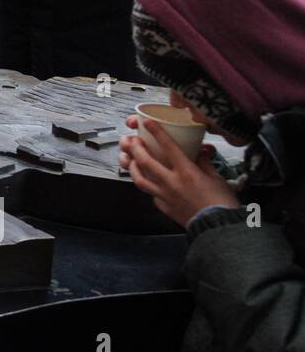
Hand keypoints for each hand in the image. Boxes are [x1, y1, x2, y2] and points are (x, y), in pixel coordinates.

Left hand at [119, 115, 239, 226]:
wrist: (218, 228)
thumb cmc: (222, 204)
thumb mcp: (216, 177)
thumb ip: (204, 163)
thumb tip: (199, 152)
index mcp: (186, 172)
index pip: (168, 147)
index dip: (157, 132)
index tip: (148, 123)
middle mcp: (172, 182)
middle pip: (146, 161)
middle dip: (135, 148)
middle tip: (131, 141)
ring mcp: (165, 196)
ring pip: (140, 179)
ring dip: (132, 167)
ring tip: (129, 160)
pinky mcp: (164, 207)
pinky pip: (151, 195)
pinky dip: (148, 187)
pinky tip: (147, 183)